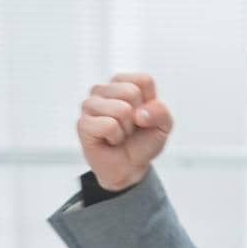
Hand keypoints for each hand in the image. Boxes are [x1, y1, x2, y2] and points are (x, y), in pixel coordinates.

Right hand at [76, 72, 172, 191]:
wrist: (130, 167)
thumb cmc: (143, 141)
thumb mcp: (164, 126)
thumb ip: (161, 111)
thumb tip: (138, 113)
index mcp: (123, 84)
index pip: (144, 80)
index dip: (151, 104)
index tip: (144, 116)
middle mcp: (103, 90)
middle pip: (131, 92)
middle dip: (139, 117)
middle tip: (131, 127)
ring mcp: (90, 105)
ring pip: (121, 109)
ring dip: (127, 129)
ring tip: (120, 134)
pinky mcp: (82, 123)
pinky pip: (109, 125)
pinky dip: (116, 137)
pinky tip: (110, 140)